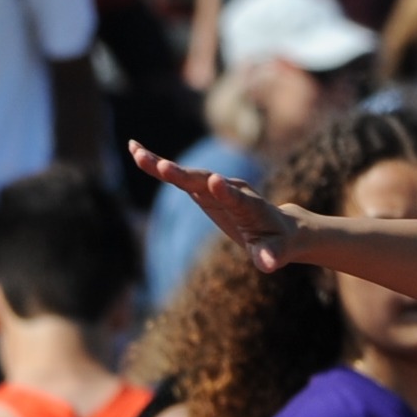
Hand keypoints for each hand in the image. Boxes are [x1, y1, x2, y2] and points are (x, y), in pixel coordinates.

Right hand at [127, 140, 305, 271]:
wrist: (281, 227)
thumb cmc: (278, 243)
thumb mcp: (278, 253)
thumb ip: (271, 256)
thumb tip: (267, 265)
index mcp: (250, 207)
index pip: (237, 199)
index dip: (226, 192)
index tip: (216, 182)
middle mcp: (232, 190)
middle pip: (205, 181)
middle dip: (184, 175)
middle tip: (162, 167)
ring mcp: (215, 187)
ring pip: (188, 175)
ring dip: (162, 165)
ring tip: (136, 153)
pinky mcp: (202, 189)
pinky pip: (178, 177)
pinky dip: (158, 166)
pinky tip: (135, 151)